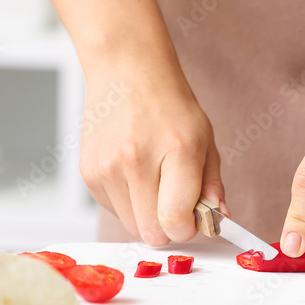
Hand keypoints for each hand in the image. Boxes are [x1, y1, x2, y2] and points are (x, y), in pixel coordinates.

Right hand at [79, 70, 224, 245]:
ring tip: (151, 180)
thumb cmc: (167, 103)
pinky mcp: (88, 173)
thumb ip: (212, 184)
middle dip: (167, 226)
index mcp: (176, 150)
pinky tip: (132, 173)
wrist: (126, 71)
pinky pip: (113, 210)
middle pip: (152, 233)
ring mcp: (107, 168)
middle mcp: (136, 160)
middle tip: (174, 202)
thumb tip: (216, 219)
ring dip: (145, 214)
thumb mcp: (204, 138)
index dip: (188, 228)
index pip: (176, 221)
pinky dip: (126, 202)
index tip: (192, 218)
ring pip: (131, 226)